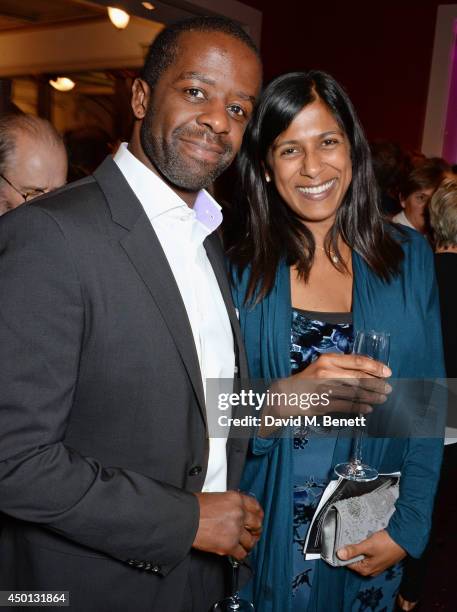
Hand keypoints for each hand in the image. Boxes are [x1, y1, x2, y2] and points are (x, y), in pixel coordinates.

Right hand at [192, 491, 263, 560]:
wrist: (185, 519)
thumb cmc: (195, 507)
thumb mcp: (217, 497)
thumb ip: (231, 504)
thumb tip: (237, 511)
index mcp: (236, 499)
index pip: (255, 506)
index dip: (258, 514)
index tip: (257, 518)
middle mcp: (238, 513)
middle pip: (256, 524)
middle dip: (255, 530)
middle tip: (252, 533)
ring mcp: (235, 530)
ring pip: (250, 541)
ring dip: (248, 544)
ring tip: (244, 545)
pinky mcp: (229, 545)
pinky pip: (241, 553)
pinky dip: (240, 554)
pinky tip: (236, 552)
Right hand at [267, 353, 391, 419]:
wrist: (288, 394)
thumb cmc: (309, 379)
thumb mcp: (323, 365)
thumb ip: (342, 365)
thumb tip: (369, 368)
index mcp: (328, 359)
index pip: (357, 361)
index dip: (375, 367)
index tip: (387, 372)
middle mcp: (326, 372)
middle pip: (359, 378)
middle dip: (377, 384)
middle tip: (388, 388)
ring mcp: (324, 389)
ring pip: (355, 393)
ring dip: (372, 397)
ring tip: (382, 399)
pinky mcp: (322, 404)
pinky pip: (346, 406)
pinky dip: (359, 407)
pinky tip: (368, 408)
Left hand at [337, 529, 405, 576]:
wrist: (403, 539)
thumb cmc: (387, 544)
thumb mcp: (367, 546)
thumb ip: (353, 550)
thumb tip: (339, 554)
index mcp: (365, 570)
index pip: (347, 563)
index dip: (342, 554)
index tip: (340, 544)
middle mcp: (370, 570)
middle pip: (354, 560)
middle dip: (351, 550)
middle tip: (349, 539)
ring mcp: (375, 564)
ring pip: (361, 556)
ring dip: (358, 548)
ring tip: (358, 539)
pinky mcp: (379, 558)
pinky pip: (367, 554)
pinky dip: (365, 548)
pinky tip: (365, 541)